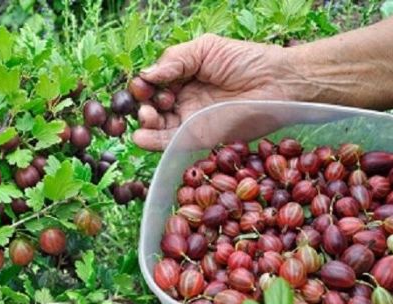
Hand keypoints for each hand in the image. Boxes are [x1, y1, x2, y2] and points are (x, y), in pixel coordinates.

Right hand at [132, 34, 298, 150]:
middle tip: (148, 103)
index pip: (153, 83)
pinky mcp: (198, 137)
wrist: (276, 83)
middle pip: (152, 105)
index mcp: (183, 76)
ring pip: (157, 125)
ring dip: (145, 122)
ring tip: (146, 116)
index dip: (144, 85)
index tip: (143, 85)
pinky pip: (171, 142)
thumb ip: (175, 59)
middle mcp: (183, 99)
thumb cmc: (245, 60)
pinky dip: (153, 142)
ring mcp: (190, 119)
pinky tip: (140, 137)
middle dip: (143, 104)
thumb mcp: (206, 48)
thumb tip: (146, 75)